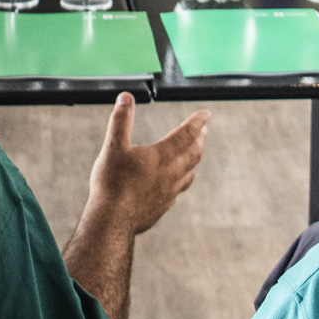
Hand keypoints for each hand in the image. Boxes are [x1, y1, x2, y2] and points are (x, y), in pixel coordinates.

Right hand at [88, 93, 208, 236]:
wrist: (113, 220)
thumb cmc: (112, 184)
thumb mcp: (113, 146)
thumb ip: (121, 120)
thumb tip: (126, 98)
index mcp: (162, 156)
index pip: (186, 134)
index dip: (197, 122)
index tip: (206, 114)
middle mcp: (171, 174)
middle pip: (193, 153)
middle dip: (200, 139)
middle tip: (203, 131)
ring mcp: (169, 192)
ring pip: (189, 173)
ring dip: (194, 160)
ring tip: (194, 154)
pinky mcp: (162, 207)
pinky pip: (178, 190)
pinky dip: (182, 180)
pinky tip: (174, 183)